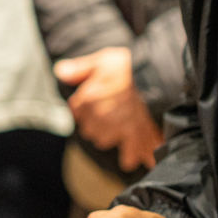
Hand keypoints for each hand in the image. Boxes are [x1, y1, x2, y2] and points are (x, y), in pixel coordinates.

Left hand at [54, 47, 164, 171]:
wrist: (156, 76)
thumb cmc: (130, 67)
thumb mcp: (103, 59)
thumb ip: (80, 68)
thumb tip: (60, 71)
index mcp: (87, 98)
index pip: (77, 110)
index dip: (86, 105)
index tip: (96, 100)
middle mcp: (98, 116)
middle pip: (88, 128)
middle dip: (97, 122)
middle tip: (112, 112)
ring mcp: (116, 129)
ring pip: (103, 141)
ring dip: (110, 136)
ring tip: (122, 127)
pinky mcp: (134, 138)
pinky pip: (128, 156)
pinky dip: (130, 157)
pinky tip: (131, 157)